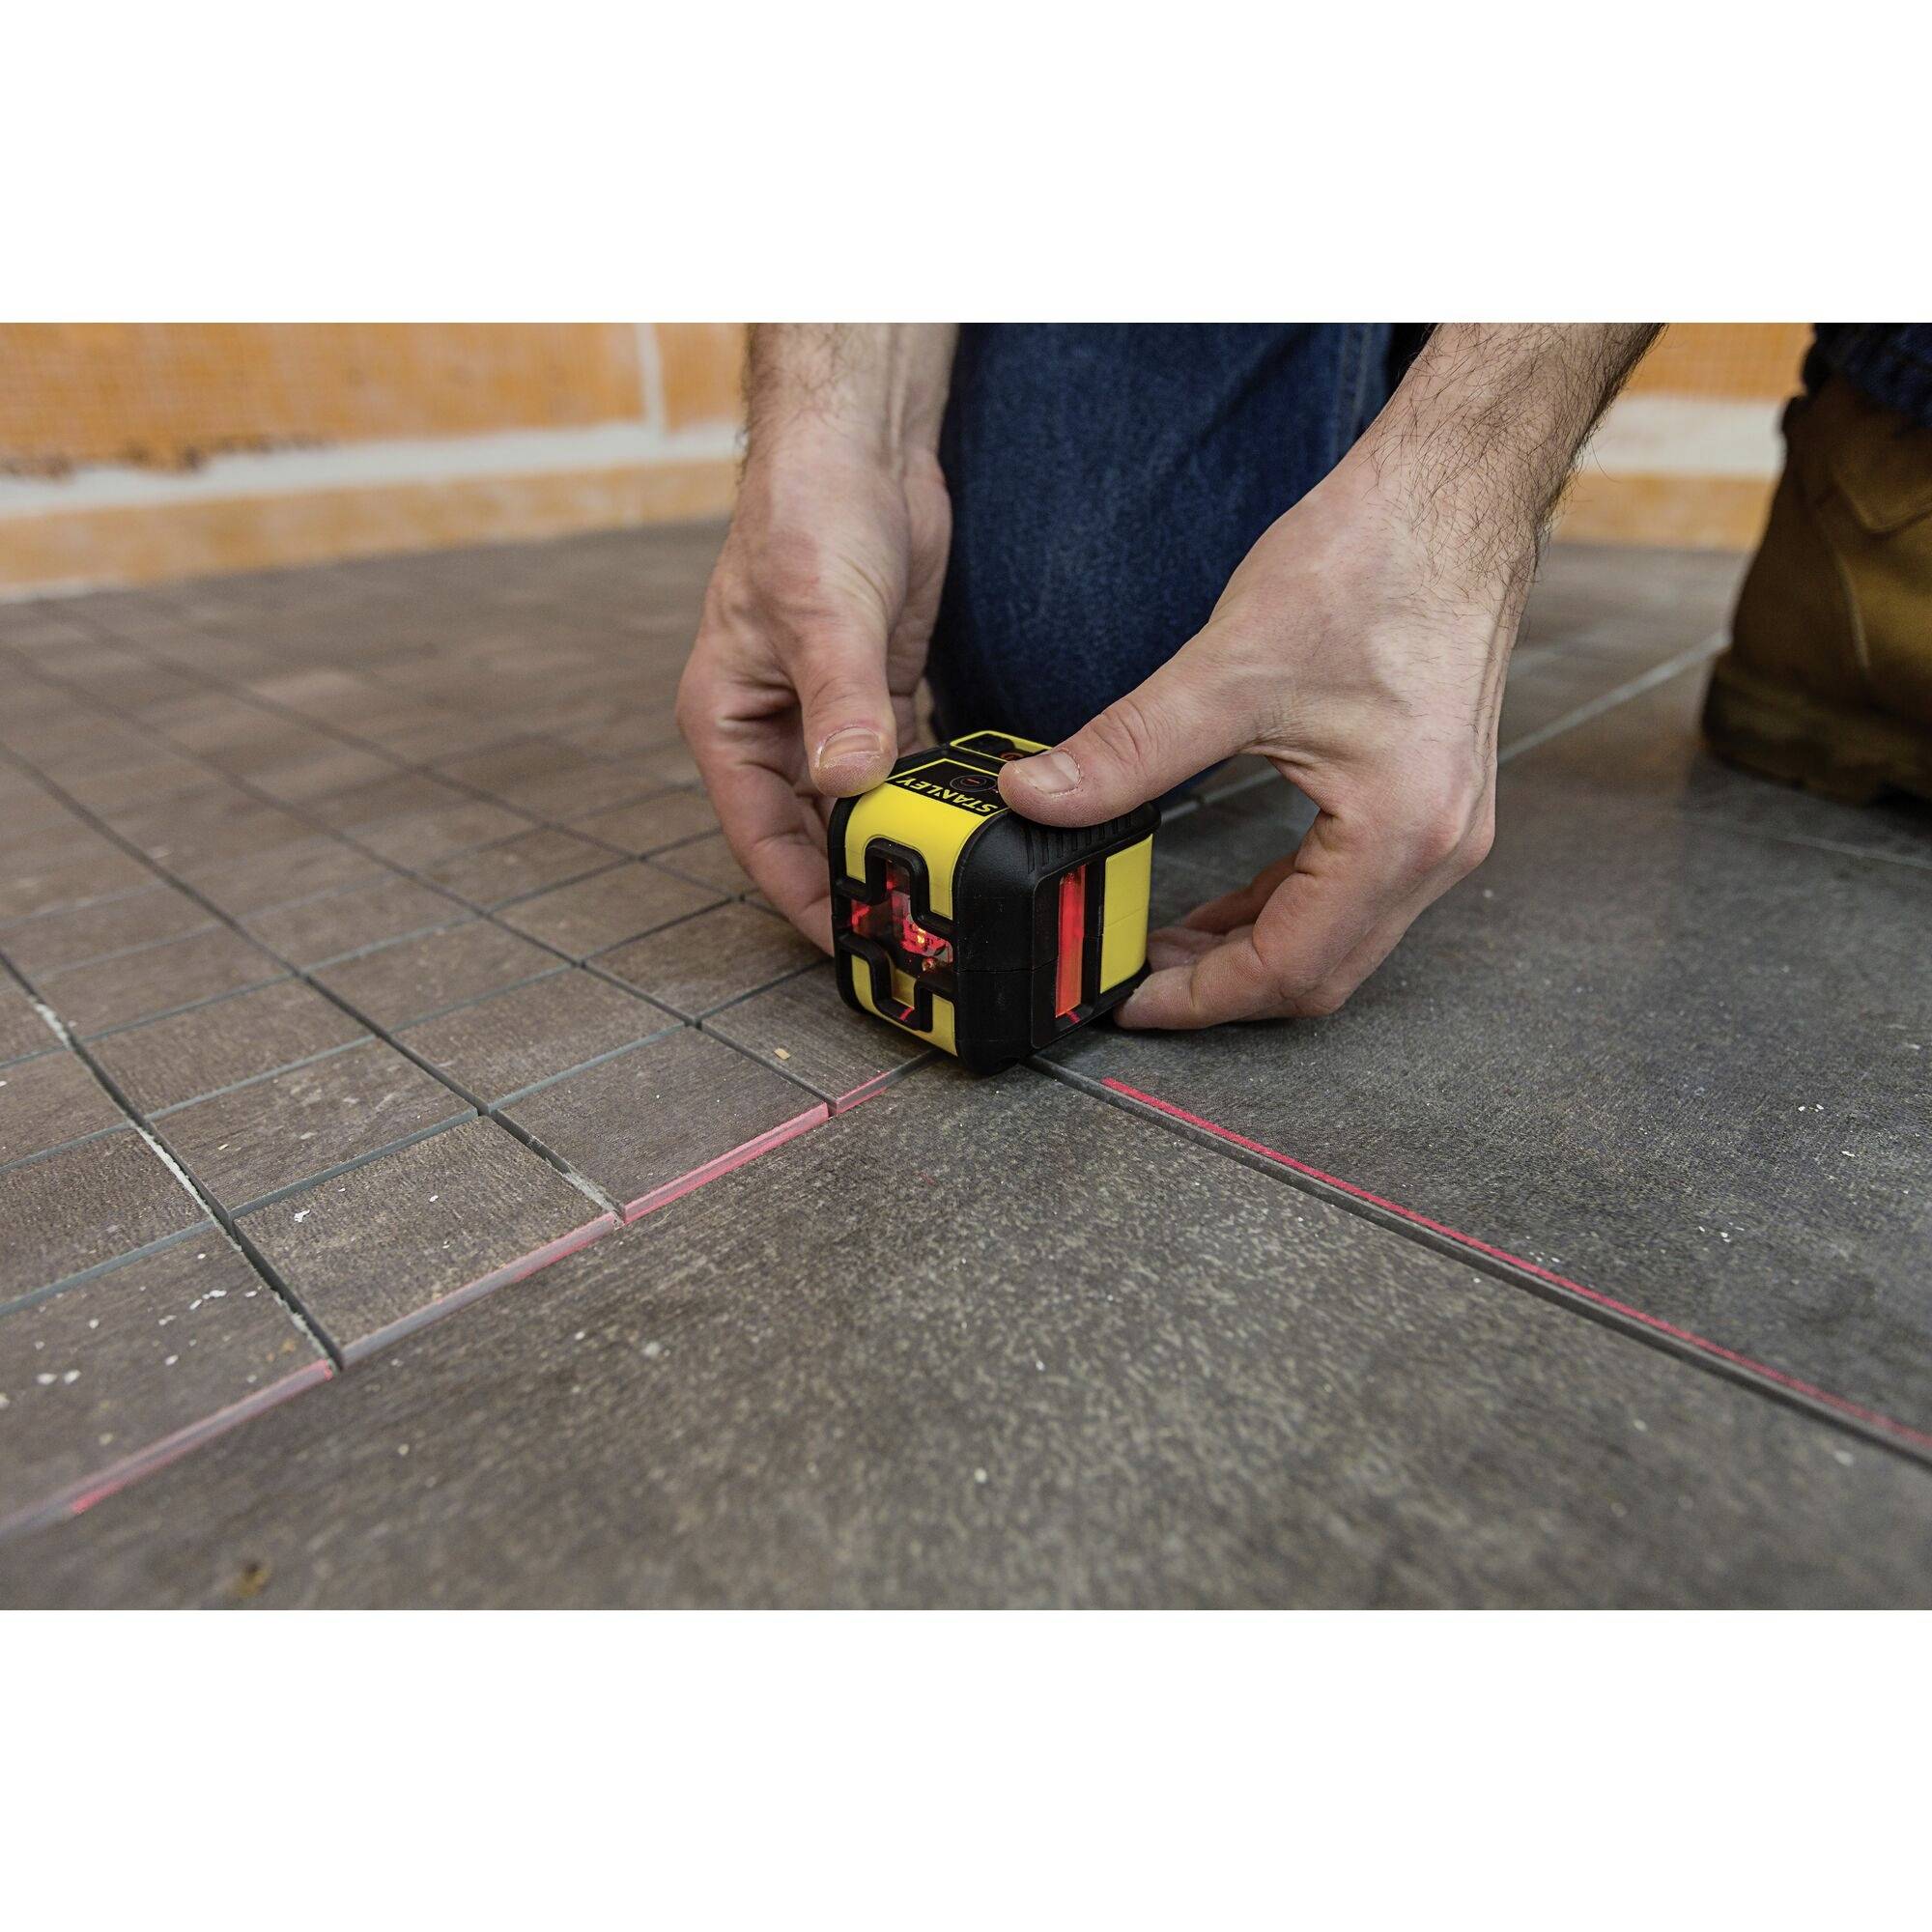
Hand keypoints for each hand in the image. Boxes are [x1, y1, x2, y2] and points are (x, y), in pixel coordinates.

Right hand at [678, 331, 953, 948]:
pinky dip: (932, 800)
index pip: (761, 840)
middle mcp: (776, 733)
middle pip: (813, 836)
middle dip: (859, 884)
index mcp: (729, 724)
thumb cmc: (806, 512)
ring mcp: (830, 720)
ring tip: (950, 901)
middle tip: (919, 936)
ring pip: (863, 811)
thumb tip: (848, 785)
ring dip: (901, 848)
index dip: (805, 899)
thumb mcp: (822, 613)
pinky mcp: (883, 698)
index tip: (854, 946)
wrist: (859, 446)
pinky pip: (906, 771)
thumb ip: (840, 703)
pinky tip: (971, 832)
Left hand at [999, 324, 1655, 1027]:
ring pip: (1335, 939)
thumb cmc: (1375, 565)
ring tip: (1161, 945)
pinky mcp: (1427, 800)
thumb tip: (1037, 796)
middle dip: (1219, 988)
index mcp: (1399, 833)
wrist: (1454, 495)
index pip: (1287, 967)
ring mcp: (1443, 827)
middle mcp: (1437, 848)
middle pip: (1318, 975)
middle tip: (1131, 976)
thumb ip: (1127, 749)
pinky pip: (1349, 891)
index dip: (1195, 998)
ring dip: (1249, 950)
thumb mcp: (1229, 668)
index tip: (1123, 1001)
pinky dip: (1281, 907)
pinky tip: (1227, 901)